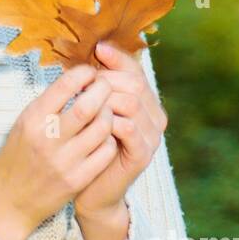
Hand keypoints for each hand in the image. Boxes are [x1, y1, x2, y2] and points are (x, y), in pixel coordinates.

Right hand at [0, 63, 119, 239]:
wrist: (9, 203)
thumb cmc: (15, 158)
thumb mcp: (21, 126)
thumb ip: (46, 105)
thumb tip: (74, 80)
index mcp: (31, 120)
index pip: (65, 85)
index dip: (84, 73)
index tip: (91, 72)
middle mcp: (47, 138)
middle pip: (88, 105)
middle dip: (103, 90)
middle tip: (106, 87)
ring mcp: (64, 161)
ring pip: (103, 127)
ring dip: (110, 114)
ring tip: (107, 111)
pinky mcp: (77, 180)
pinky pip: (106, 152)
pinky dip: (110, 139)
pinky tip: (105, 136)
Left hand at [72, 41, 167, 225]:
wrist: (92, 191)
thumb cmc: (88, 147)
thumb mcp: (93, 112)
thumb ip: (98, 86)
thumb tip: (96, 48)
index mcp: (145, 103)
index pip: (136, 71)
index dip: (118, 58)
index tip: (97, 49)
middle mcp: (154, 118)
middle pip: (135, 84)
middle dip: (108, 78)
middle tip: (85, 80)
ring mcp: (151, 137)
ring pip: (133, 103)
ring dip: (106, 98)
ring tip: (84, 100)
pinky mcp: (142, 155)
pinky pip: (129, 128)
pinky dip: (110, 120)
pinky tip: (92, 120)